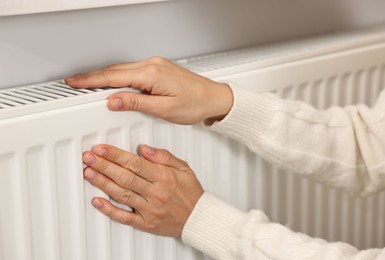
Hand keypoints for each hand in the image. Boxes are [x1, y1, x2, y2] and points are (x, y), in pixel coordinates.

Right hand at [65, 57, 232, 124]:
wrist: (214, 98)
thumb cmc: (195, 104)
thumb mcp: (164, 109)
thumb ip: (136, 103)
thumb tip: (113, 100)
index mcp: (152, 74)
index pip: (114, 77)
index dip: (91, 80)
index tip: (76, 82)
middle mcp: (152, 66)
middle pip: (115, 70)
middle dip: (92, 76)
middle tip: (75, 82)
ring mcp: (156, 65)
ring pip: (123, 69)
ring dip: (104, 75)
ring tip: (89, 83)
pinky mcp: (159, 69)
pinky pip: (132, 70)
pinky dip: (118, 76)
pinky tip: (112, 81)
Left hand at [82, 144, 203, 236]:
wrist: (198, 218)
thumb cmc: (190, 193)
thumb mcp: (183, 168)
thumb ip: (164, 157)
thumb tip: (144, 149)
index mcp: (164, 177)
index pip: (135, 163)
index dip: (116, 155)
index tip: (102, 149)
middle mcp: (156, 193)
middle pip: (125, 177)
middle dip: (104, 165)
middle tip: (89, 157)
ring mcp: (149, 209)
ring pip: (122, 194)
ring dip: (103, 183)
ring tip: (89, 173)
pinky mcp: (145, 223)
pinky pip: (125, 217)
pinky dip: (109, 210)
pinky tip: (97, 201)